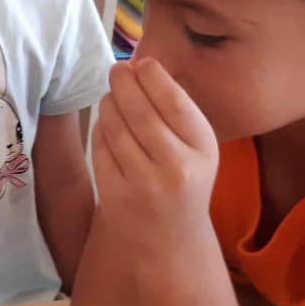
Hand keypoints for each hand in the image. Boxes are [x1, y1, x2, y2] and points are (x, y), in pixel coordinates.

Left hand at [92, 58, 219, 256]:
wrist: (171, 241)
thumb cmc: (183, 182)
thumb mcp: (195, 149)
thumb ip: (175, 112)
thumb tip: (141, 64)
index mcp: (203, 150)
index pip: (174, 102)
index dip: (153, 77)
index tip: (142, 63)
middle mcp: (177, 168)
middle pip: (140, 111)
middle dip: (124, 84)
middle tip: (116, 70)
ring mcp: (145, 185)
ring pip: (116, 128)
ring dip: (109, 105)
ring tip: (112, 97)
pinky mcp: (116, 197)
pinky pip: (101, 150)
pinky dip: (101, 132)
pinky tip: (107, 127)